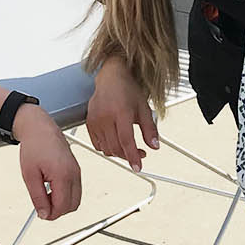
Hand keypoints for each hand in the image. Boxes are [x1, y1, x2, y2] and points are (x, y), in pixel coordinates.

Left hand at [15, 105, 81, 219]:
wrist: (40, 128)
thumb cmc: (34, 147)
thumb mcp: (30, 175)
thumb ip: (38, 197)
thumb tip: (44, 214)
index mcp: (63, 175)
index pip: (62, 206)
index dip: (51, 214)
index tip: (40, 213)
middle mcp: (74, 173)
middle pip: (73, 206)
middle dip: (58, 211)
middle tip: (42, 205)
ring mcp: (77, 171)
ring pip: (76, 199)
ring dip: (62, 203)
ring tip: (46, 194)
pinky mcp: (76, 169)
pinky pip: (76, 189)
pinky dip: (66, 195)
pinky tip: (52, 188)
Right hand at [86, 56, 158, 171]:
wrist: (111, 77)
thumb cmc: (128, 90)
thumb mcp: (144, 108)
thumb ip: (150, 129)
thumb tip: (155, 146)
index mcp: (121, 112)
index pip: (126, 141)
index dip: (133, 156)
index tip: (138, 167)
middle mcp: (105, 117)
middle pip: (116, 147)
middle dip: (128, 156)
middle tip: (140, 154)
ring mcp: (95, 121)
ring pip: (106, 148)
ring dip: (118, 153)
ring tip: (129, 148)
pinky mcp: (89, 123)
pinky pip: (97, 144)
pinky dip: (107, 148)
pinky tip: (116, 142)